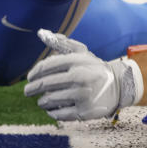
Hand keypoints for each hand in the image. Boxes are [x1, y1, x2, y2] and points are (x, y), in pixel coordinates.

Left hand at [24, 29, 141, 120]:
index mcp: (76, 61)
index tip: (29, 78)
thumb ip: (61, 42)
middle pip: (45, 84)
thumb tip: (41, 33)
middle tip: (27, 92)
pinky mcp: (84, 112)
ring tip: (42, 101)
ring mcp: (82, 95)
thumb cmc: (93, 67)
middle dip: (32, 89)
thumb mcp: (81, 52)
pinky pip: (58, 114)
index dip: (34, 73)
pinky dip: (51, 112)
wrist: (119, 86)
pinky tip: (51, 109)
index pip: (46, 67)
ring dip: (42, 101)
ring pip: (49, 100)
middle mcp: (79, 77)